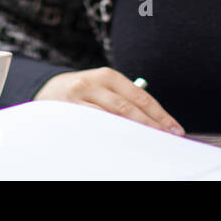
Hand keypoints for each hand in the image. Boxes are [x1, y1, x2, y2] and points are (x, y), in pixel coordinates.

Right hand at [33, 67, 185, 135]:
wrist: (46, 90)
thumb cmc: (84, 91)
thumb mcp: (103, 86)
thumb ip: (125, 98)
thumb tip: (155, 120)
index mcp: (107, 75)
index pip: (140, 97)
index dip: (159, 114)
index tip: (174, 128)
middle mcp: (93, 84)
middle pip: (127, 109)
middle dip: (150, 125)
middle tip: (167, 138)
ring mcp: (78, 100)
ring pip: (109, 119)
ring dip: (131, 133)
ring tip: (148, 143)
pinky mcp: (67, 114)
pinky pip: (91, 128)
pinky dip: (108, 136)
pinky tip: (120, 145)